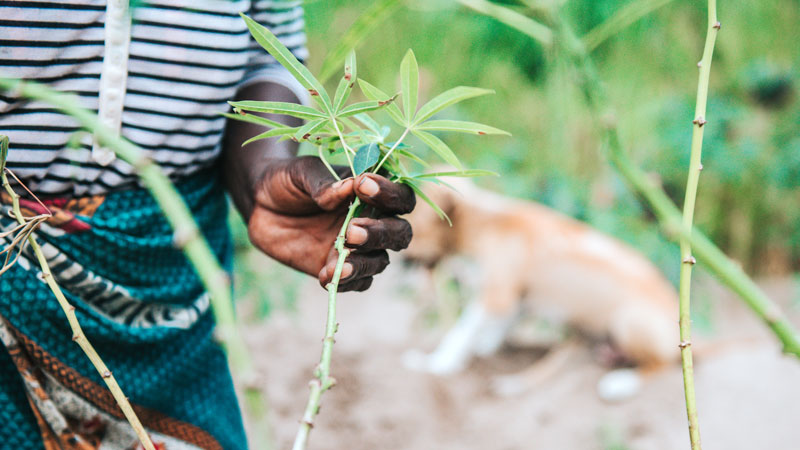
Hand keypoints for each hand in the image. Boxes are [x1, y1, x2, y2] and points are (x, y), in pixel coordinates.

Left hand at [247, 156, 414, 290]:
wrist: (260, 206)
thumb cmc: (287, 181)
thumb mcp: (301, 173)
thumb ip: (323, 182)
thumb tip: (346, 189)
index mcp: (372, 193)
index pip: (400, 197)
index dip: (390, 194)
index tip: (363, 186)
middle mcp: (372, 221)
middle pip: (399, 233)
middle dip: (381, 234)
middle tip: (351, 230)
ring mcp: (358, 248)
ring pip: (381, 261)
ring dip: (364, 264)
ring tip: (337, 264)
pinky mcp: (340, 268)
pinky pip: (358, 282)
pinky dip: (346, 282)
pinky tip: (325, 274)